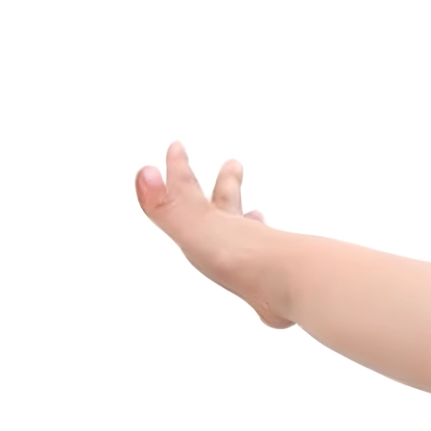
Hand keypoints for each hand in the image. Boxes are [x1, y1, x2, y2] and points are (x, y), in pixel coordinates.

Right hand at [136, 142, 292, 326]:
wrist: (285, 281)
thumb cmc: (239, 253)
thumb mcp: (191, 227)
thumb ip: (164, 205)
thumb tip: (144, 173)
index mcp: (215, 218)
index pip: (190, 189)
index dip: (179, 168)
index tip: (176, 147)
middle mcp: (238, 232)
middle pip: (229, 202)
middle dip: (227, 183)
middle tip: (233, 164)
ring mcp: (258, 256)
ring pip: (252, 233)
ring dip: (249, 223)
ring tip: (255, 215)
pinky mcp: (271, 284)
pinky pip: (264, 274)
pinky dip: (263, 270)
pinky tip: (263, 279)